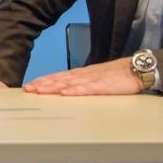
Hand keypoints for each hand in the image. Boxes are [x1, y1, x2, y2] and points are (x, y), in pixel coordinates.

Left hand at [23, 57, 143, 95]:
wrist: (135, 69)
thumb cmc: (116, 77)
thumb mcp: (95, 80)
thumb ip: (81, 85)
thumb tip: (66, 92)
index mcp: (81, 74)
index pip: (58, 77)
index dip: (43, 81)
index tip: (30, 86)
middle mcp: (83, 75)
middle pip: (59, 79)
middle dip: (42, 84)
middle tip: (28, 89)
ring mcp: (92, 79)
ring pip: (69, 83)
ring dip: (53, 87)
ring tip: (40, 91)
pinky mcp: (103, 85)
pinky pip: (87, 88)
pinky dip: (75, 91)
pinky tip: (65, 93)